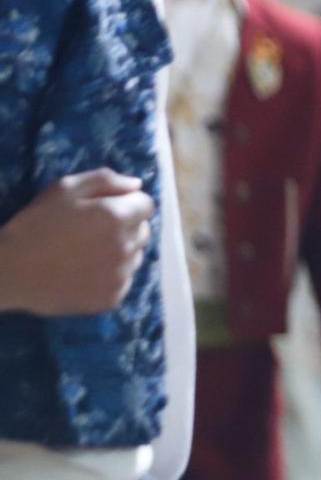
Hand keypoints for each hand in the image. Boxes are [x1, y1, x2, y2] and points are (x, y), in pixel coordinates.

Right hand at [0, 170, 153, 315]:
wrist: (8, 272)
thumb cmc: (34, 225)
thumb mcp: (63, 189)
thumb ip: (105, 180)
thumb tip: (137, 185)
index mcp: (116, 217)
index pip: (146, 204)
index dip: (127, 203)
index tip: (104, 208)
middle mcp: (125, 247)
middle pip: (143, 230)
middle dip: (125, 226)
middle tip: (92, 230)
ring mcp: (120, 276)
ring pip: (135, 256)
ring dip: (120, 251)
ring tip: (85, 252)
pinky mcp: (112, 298)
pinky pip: (123, 280)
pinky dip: (110, 275)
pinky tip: (83, 272)